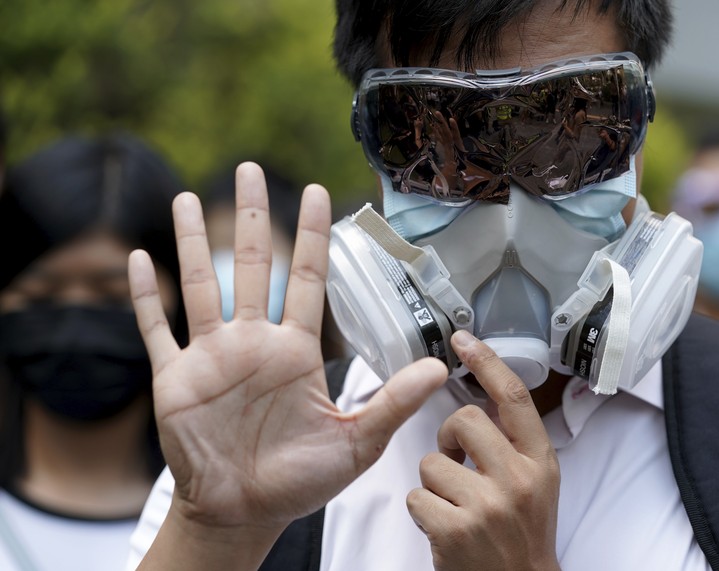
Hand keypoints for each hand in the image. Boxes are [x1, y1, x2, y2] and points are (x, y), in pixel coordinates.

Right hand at [128, 163, 446, 568]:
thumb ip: (392, 401)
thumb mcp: (355, 442)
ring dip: (190, 242)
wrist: (243, 513)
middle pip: (251, 266)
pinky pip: (156, 330)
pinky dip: (144, 297)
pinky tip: (136, 260)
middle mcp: (253, 343)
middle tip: (250, 168)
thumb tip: (439, 367)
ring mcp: (210, 357)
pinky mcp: (175, 379)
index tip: (318, 192)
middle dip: (250, 217)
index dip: (311, 236)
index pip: (306, 279)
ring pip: (199, 286)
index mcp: (295, 352)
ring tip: (184, 197)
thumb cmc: (298, 481)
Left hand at [406, 330, 560, 570]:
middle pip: (463, 420)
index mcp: (539, 461)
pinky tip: (443, 526)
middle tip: (455, 459)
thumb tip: (482, 401)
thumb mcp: (537, 482)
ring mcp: (487, 505)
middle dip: (448, 437)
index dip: (487, 361)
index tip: (464, 338)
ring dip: (434, 483)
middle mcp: (518, 479)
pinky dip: (422, 511)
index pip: (513, 397)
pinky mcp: (455, 530)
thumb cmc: (521, 532)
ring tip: (454, 505)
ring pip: (431, 462)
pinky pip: (416, 496)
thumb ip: (514, 444)